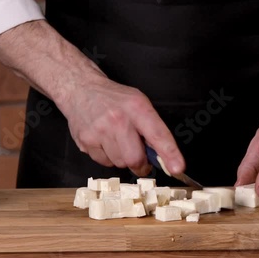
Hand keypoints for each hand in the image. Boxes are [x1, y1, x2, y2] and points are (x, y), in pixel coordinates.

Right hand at [0, 20, 185, 176]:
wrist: (80, 89)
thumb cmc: (114, 99)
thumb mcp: (138, 103)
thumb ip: (152, 128)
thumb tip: (166, 157)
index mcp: (137, 108)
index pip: (158, 135)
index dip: (170, 154)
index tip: (178, 168)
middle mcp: (118, 120)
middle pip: (135, 159)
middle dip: (140, 165)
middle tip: (140, 159)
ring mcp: (100, 131)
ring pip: (119, 164)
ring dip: (122, 158)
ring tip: (117, 140)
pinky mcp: (85, 141)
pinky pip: (103, 162)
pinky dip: (107, 157)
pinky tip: (104, 141)